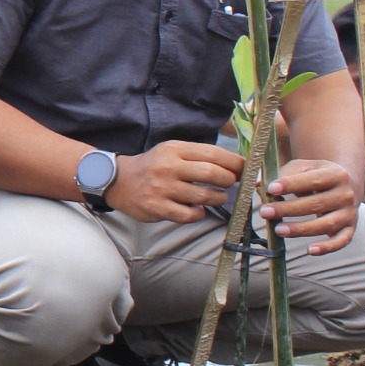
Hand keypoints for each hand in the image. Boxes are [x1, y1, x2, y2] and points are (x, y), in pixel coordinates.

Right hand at [111, 140, 242, 223]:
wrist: (119, 181)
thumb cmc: (154, 166)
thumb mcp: (172, 151)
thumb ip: (199, 156)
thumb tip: (235, 166)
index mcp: (174, 150)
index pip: (213, 154)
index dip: (235, 163)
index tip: (245, 169)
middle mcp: (168, 167)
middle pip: (212, 174)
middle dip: (229, 180)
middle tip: (230, 183)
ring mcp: (162, 189)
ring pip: (204, 197)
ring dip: (218, 198)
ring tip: (217, 196)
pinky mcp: (158, 208)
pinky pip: (190, 215)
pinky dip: (199, 214)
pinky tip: (197, 209)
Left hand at [260, 157, 360, 255]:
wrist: (346, 186)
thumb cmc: (317, 176)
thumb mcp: (303, 168)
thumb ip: (282, 174)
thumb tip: (258, 185)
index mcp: (335, 174)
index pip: (313, 180)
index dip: (291, 184)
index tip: (271, 188)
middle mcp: (346, 194)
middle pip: (317, 204)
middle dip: (288, 209)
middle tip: (265, 212)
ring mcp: (349, 213)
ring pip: (326, 224)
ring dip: (301, 229)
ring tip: (278, 230)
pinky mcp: (350, 229)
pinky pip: (341, 241)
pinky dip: (327, 247)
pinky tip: (310, 250)